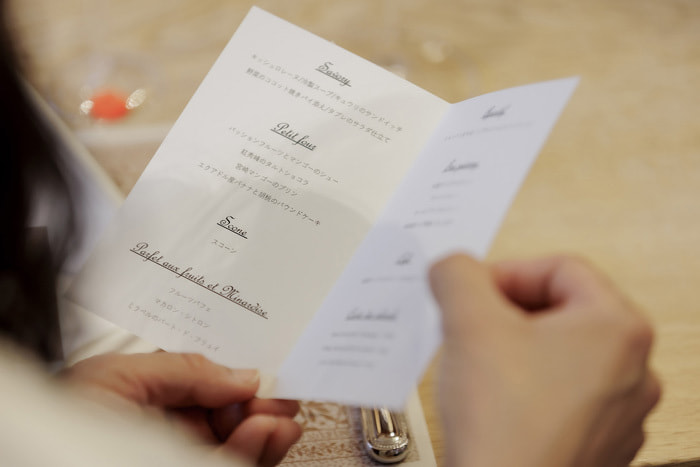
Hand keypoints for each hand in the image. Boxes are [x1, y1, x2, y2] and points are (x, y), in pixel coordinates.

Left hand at [62, 352, 300, 466]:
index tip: (267, 370)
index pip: (209, 382)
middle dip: (263, 402)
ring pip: (243, 444)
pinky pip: (235, 463)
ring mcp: (186, 452)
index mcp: (152, 397)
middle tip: (281, 395)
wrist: (45, 459)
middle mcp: (173, 428)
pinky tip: (266, 432)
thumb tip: (243, 375)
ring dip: (268, 429)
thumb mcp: (119, 378)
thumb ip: (184, 370)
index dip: (241, 375)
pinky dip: (257, 451)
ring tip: (279, 416)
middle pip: (233, 412)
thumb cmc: (63, 421)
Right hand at [429, 254, 659, 466]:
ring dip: (513, 349)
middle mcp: (633, 370)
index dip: (506, 272)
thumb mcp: (468, 322)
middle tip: (470, 324)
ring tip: (479, 364)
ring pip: (558, 354)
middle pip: (562, 311)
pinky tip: (495, 402)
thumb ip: (458, 274)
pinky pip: (559, 395)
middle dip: (506, 312)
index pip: (559, 268)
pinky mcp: (596, 444)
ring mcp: (618, 412)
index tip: (472, 291)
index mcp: (619, 328)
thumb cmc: (505, 426)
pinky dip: (525, 388)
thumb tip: (453, 267)